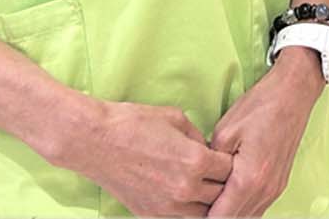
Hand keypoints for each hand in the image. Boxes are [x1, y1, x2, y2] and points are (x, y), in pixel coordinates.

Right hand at [54, 97, 234, 217]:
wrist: (95, 141)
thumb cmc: (134, 123)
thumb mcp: (177, 119)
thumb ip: (200, 137)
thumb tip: (210, 149)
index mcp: (195, 162)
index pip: (231, 170)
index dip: (232, 162)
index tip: (230, 157)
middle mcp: (185, 189)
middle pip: (221, 195)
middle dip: (224, 183)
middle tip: (221, 173)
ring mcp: (167, 207)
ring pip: (204, 214)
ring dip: (208, 202)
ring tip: (207, 188)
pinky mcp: (150, 215)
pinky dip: (188, 211)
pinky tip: (188, 197)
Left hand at [205, 50, 322, 215]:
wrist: (293, 93)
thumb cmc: (261, 106)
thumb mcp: (225, 132)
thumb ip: (210, 164)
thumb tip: (200, 181)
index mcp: (249, 178)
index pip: (220, 217)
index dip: (201, 215)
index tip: (189, 206)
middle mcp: (266, 189)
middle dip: (215, 215)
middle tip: (196, 202)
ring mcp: (275, 188)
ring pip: (247, 217)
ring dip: (229, 213)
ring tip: (211, 199)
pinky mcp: (279, 183)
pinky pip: (257, 207)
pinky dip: (242, 207)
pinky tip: (229, 195)